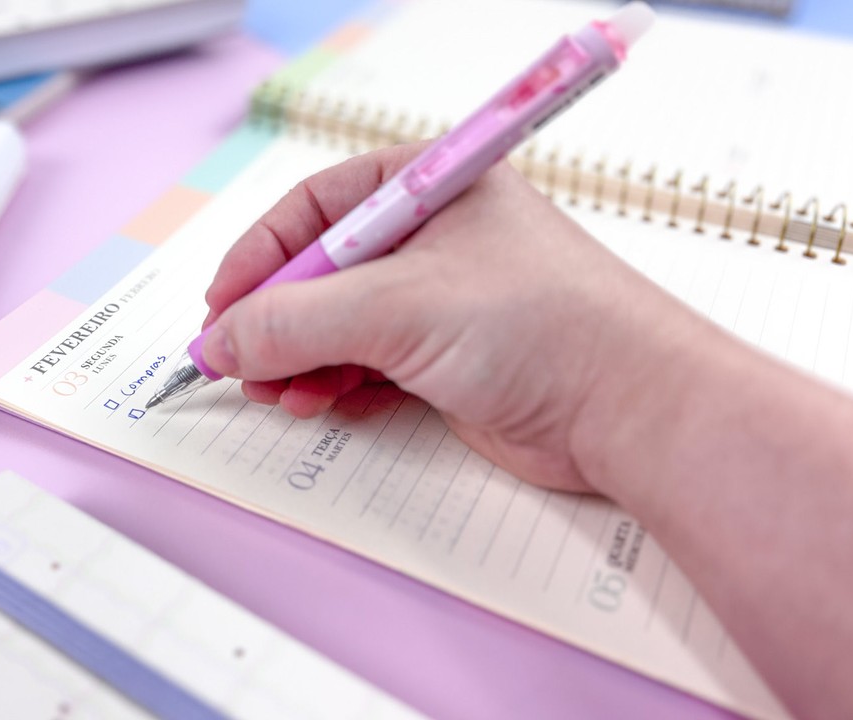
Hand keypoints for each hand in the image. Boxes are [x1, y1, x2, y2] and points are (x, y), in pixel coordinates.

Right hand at [200, 142, 717, 492]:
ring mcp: (439, 300)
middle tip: (241, 363)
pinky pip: (364, 364)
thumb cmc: (546, 326)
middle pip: (318, 271)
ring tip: (281, 394)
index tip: (221, 309)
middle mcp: (431, 238)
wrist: (630, 411)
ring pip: (337, 324)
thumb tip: (222, 340)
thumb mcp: (399, 308)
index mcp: (426, 188)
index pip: (314, 208)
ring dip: (298, 360)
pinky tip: (320, 403)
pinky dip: (333, 384)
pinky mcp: (446, 358)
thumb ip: (297, 322)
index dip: (260, 256)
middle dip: (275, 321)